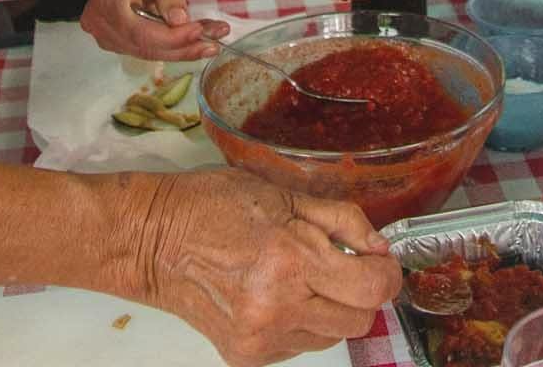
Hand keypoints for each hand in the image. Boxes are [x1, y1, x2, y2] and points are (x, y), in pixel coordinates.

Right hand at [138, 170, 399, 366]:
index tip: (382, 261)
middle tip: (343, 264)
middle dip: (361, 292)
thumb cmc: (214, 204)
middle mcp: (279, 307)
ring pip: (331, 336)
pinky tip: (276, 294)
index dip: (388, 274)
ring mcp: (262, 337)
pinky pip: (298, 346)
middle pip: (359, 320)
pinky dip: (300, 322)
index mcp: (292, 259)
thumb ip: (340, 220)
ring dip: (330, 308)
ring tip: (301, 276)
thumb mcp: (282, 193)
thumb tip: (379, 247)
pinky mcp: (246, 355)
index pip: (371, 288)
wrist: (154, 240)